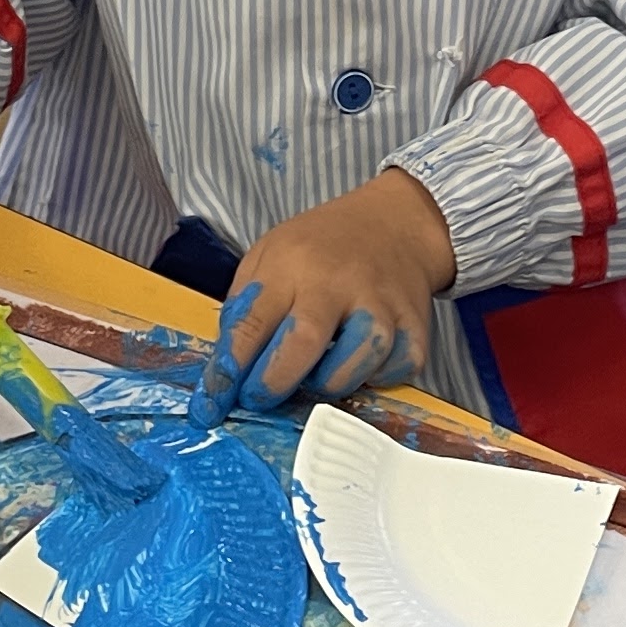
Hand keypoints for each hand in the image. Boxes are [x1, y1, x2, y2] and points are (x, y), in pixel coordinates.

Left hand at [202, 171, 457, 414]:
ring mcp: (380, 303)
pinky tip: (361, 366)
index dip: (227, 371)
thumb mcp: (269, 255)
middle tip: (259, 398)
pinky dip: (375, 380)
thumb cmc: (323, 246)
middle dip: (273, 383)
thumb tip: (227, 370)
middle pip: (303, 343)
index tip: (211, 404)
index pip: (250, 323)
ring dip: (328, 384)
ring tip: (316, 376)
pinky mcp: (414, 324)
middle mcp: (337, 283)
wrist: (395, 222)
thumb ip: (246, 308)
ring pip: (355, 363)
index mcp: (291, 264)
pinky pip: (395, 370)